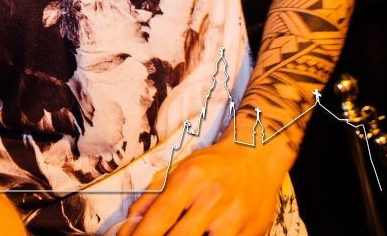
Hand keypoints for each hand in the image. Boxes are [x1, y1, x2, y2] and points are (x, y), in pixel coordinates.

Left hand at [126, 134, 291, 235]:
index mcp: (191, 178)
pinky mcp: (252, 233)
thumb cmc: (212, 164)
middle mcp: (213, 199)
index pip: (159, 217)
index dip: (140, 235)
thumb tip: (130, 223)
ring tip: (175, 234)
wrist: (257, 157)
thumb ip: (152, 196)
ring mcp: (235, 219)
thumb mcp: (179, 169)